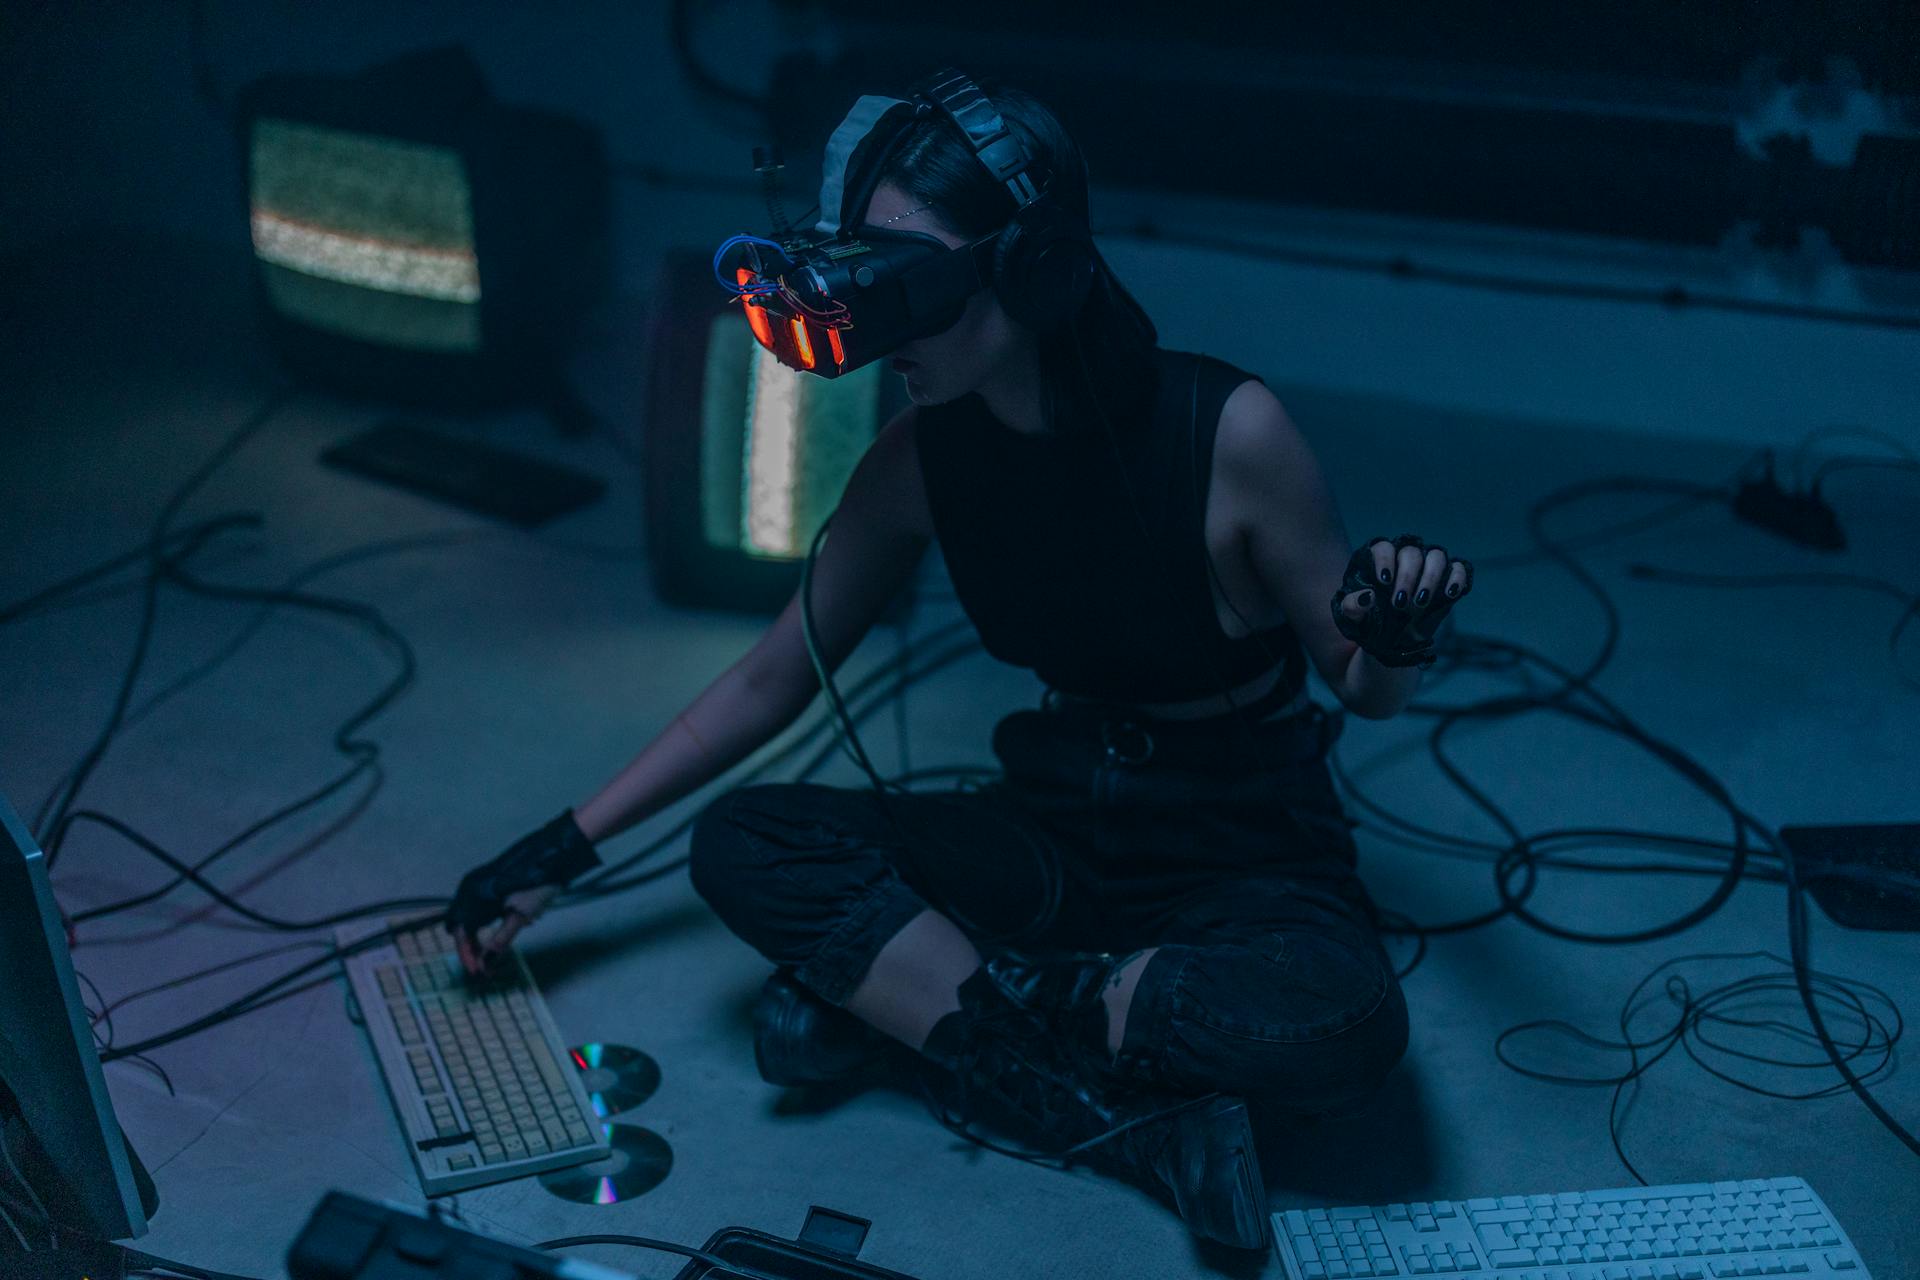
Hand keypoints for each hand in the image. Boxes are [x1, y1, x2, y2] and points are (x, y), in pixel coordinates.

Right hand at [458, 884, 561, 976]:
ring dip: (480, 937)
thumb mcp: (519, 916)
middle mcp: (470, 889)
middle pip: (462, 926)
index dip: (466, 954)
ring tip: (493, 952)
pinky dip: (488, 923)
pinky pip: (481, 909)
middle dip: (472, 947)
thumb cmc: (535, 884)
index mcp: (472, 896)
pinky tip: (507, 928)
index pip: (461, 932)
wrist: (551, 858)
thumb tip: (484, 964)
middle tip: (483, 964)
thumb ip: (500, 941)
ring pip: (471, 918)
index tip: (476, 971)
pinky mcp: (489, 885)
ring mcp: (478, 885)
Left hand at [1331, 533, 1474, 667]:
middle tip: (1400, 603)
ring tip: (1421, 602)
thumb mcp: (1354, 618)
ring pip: (1436, 556)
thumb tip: (1367, 597)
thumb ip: (1352, 606)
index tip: (1384, 581)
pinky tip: (1450, 594)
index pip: (1384, 548)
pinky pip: (1458, 568)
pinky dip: (1457, 578)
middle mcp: (1406, 558)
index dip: (1385, 560)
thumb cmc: (1370, 622)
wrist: (1392, 640)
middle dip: (1407, 577)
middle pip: (1411, 553)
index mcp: (1381, 560)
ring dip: (1430, 577)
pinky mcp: (1448, 579)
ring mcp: (1429, 566)